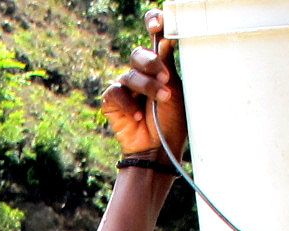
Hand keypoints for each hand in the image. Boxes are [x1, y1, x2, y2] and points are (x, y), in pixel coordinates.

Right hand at [101, 14, 185, 158]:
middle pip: (138, 54)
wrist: (159, 149)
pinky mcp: (112, 101)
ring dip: (146, 87)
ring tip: (160, 100)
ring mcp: (125, 86)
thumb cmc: (171, 121)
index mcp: (159, 64)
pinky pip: (116, 92)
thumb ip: (167, 66)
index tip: (157, 24)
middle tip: (165, 78)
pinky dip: (129, 104)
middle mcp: (141, 72)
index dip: (152, 23)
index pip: (153, 35)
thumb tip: (164, 42)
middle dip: (152, 64)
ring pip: (130, 74)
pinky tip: (139, 115)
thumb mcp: (176, 89)